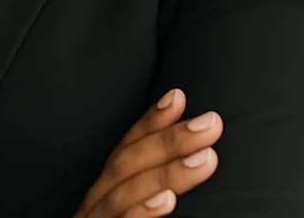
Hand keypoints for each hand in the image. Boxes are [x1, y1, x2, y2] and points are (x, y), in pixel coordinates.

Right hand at [72, 88, 222, 216]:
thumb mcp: (122, 215)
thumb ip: (143, 197)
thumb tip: (182, 176)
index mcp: (101, 198)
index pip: (124, 152)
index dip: (149, 122)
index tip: (179, 96)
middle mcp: (92, 208)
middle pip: (126, 164)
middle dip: (168, 139)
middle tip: (211, 123)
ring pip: (122, 193)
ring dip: (166, 172)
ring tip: (205, 158)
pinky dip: (139, 215)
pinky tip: (166, 203)